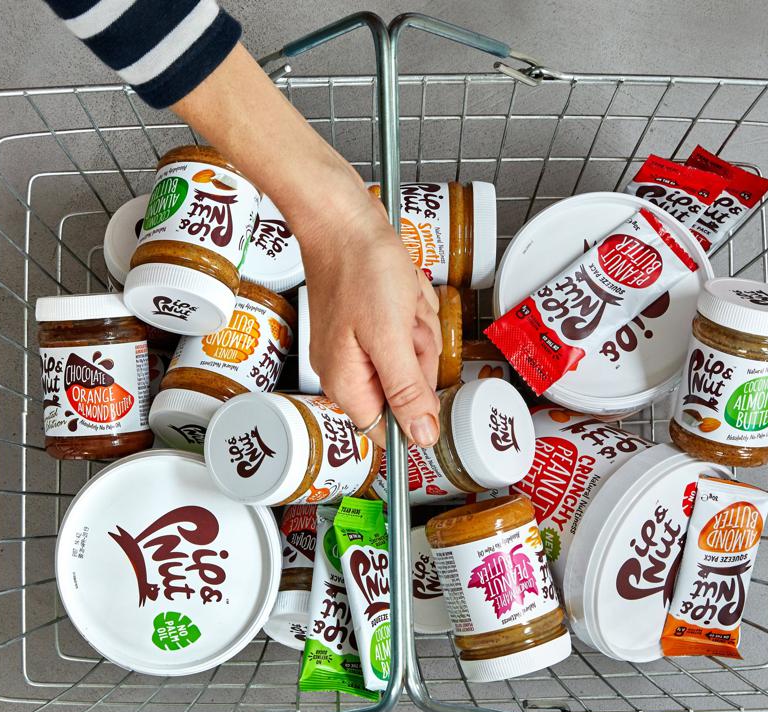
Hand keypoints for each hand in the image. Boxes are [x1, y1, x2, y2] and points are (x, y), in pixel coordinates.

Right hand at [298, 187, 442, 448]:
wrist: (345, 217)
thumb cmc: (358, 268)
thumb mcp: (391, 337)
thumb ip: (407, 392)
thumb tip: (421, 436)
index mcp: (346, 382)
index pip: (387, 429)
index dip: (414, 412)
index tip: (422, 376)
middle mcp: (349, 369)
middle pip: (408, 388)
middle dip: (420, 352)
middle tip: (407, 323)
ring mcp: (360, 344)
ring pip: (414, 356)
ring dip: (419, 326)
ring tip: (402, 301)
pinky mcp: (372, 321)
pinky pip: (409, 330)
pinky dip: (413, 309)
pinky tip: (402, 291)